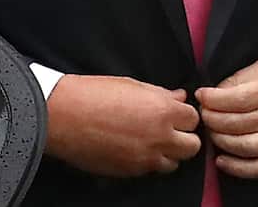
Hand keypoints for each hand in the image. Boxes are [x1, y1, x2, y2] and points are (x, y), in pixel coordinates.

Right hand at [45, 74, 201, 176]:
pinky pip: (150, 171)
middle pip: (192, 146)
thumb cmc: (95, 94)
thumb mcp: (132, 85)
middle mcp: (159, 138)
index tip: (176, 113)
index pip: (193, 118)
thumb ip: (161, 94)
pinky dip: (148, 162)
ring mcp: (145, 159)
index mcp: (163, 111)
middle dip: (184, 137)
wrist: (64, 115)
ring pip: (173, 163)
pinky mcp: (129, 172)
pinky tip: (135, 149)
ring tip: (152, 141)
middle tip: (171, 129)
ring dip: (168, 153)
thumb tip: (179, 97)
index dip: (185, 115)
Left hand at [196, 58, 257, 178]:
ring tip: (212, 132)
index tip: (202, 95)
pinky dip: (239, 168)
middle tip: (203, 113)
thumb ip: (245, 77)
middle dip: (213, 119)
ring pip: (247, 147)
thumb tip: (219, 90)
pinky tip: (223, 160)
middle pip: (239, 123)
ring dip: (222, 141)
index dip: (214, 99)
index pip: (238, 98)